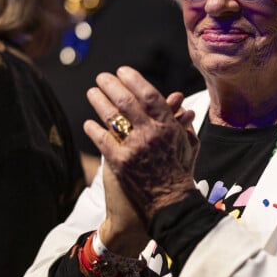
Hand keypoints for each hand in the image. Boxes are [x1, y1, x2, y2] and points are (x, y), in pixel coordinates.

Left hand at [84, 67, 198, 230]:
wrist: (170, 205)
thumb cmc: (180, 174)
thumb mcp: (188, 146)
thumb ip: (182, 124)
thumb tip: (179, 104)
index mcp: (168, 127)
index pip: (149, 94)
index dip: (134, 79)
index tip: (123, 71)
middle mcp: (151, 133)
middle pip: (126, 100)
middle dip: (111, 85)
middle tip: (102, 77)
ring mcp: (134, 147)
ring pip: (111, 117)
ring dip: (99, 102)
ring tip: (92, 93)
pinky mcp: (120, 162)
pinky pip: (102, 140)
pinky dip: (93, 129)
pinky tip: (88, 123)